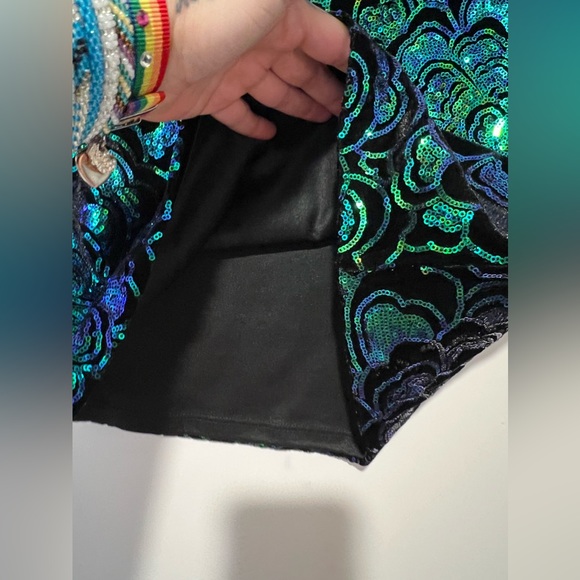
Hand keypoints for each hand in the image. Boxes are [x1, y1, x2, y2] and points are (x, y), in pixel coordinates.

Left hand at [145, 0, 350, 138]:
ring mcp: (235, 71)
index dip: (347, 57)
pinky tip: (270, 133)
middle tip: (351, 112)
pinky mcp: (212, 97)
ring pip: (277, 90)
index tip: (368, 82)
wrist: (149, 55)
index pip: (324, 38)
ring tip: (326, 123)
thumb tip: (328, 20)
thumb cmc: (213, 22)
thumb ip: (298, 5)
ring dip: (301, 105)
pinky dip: (254, 123)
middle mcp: (260, 43)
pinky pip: (240, 113)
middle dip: (329, 87)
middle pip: (303, 68)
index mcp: (279, 19)